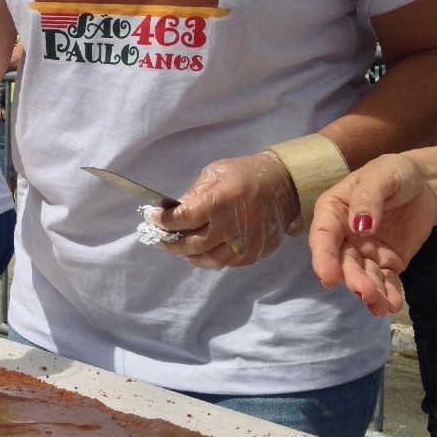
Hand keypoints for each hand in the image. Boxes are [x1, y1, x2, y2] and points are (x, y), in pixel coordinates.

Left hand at [154, 151, 298, 267]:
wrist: (285, 186)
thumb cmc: (245, 174)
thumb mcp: (216, 173)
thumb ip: (194, 194)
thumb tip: (172, 211)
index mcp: (224, 199)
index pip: (186, 217)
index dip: (164, 221)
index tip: (151, 217)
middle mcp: (236, 224)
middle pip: (194, 244)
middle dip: (170, 242)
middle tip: (159, 236)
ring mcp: (247, 243)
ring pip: (209, 260)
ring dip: (188, 255)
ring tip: (177, 246)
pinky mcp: (256, 253)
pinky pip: (226, 264)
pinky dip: (208, 259)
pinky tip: (200, 250)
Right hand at [310, 153, 436, 315]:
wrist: (424, 184)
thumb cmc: (394, 173)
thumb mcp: (381, 176)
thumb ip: (367, 199)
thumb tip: (360, 227)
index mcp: (333, 212)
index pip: (323, 237)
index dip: (323, 258)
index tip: (328, 278)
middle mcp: (344, 235)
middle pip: (343, 262)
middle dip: (353, 279)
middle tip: (367, 293)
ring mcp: (365, 251)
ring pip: (364, 276)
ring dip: (370, 292)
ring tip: (382, 306)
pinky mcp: (387, 261)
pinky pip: (385, 280)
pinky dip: (388, 294)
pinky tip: (393, 304)